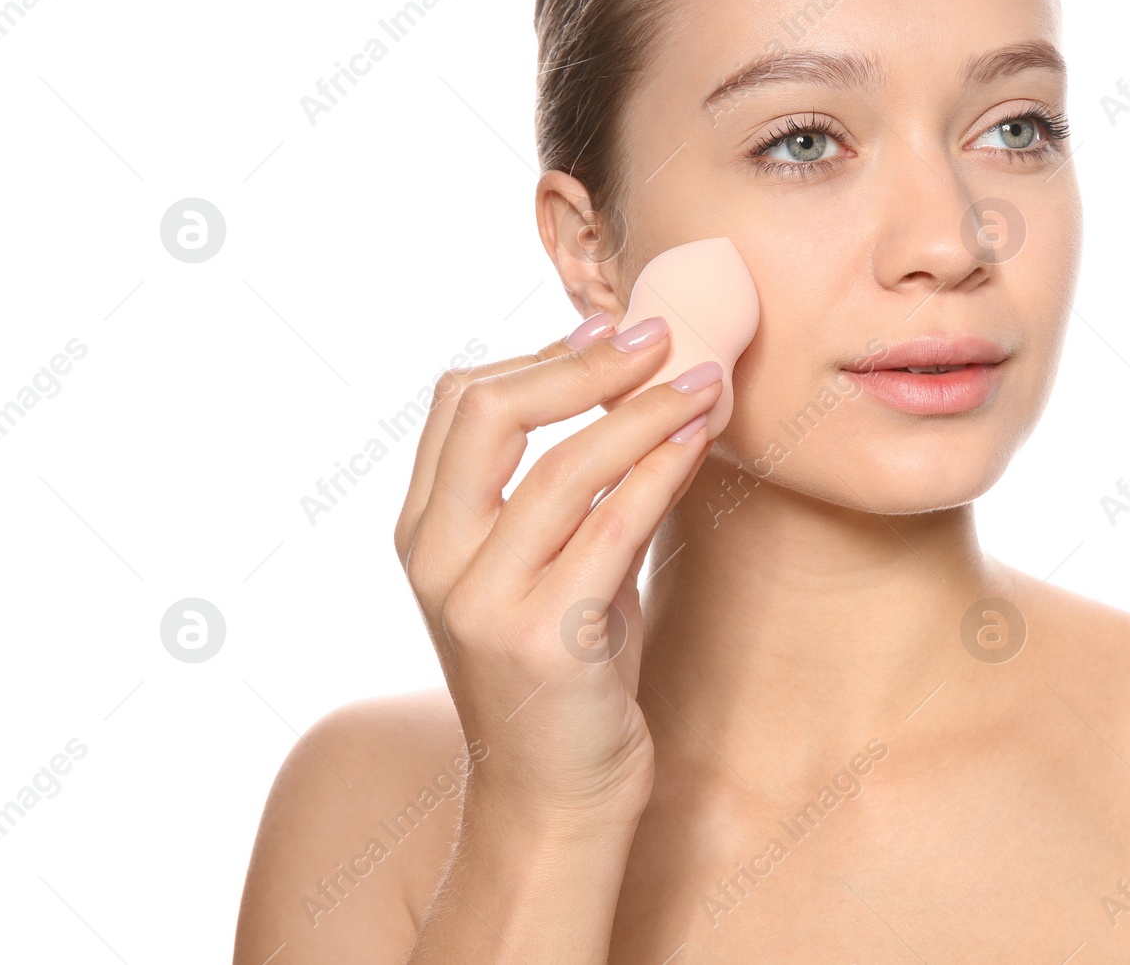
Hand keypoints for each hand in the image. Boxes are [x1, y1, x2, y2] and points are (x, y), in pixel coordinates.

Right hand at [393, 313, 719, 834]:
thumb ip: (567, 493)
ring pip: (562, 469)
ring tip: (704, 384)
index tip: (612, 329)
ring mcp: (484, 603)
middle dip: (584, 361)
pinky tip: (697, 446)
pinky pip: (610, 529)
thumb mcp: (549, 569)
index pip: (460, 403)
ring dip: (643, 413)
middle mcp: (438, 561)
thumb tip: (636, 392)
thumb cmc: (565, 677)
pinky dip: (659, 475)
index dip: (539, 353)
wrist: (554, 800)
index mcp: (425, 532)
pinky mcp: (545, 642)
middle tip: (660, 338)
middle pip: (491, 414)